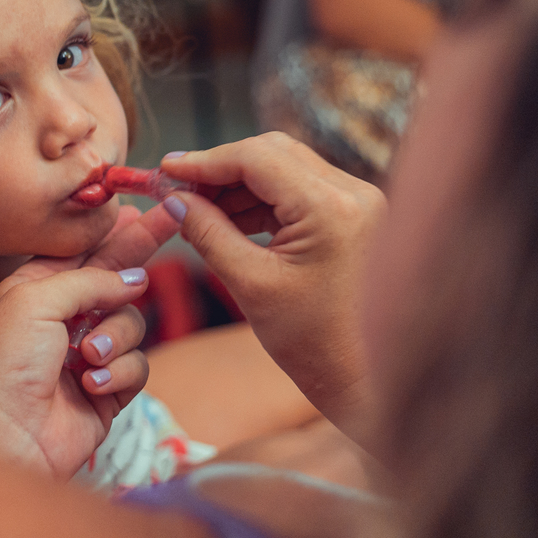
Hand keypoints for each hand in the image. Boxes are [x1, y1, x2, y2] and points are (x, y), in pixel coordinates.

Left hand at [0, 204, 177, 477]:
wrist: (5, 435)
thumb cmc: (4, 365)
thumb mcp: (35, 300)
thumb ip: (89, 279)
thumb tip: (134, 278)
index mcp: (39, 287)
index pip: (87, 250)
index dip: (117, 228)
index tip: (149, 204)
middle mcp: (66, 316)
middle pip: (118, 277)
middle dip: (140, 254)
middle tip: (170, 220)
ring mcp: (89, 353)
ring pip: (133, 323)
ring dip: (115, 337)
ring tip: (87, 355)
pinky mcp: (108, 389)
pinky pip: (137, 366)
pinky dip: (117, 373)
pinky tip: (90, 385)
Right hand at [160, 133, 385, 445]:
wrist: (372, 384)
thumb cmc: (317, 346)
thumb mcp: (251, 286)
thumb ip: (207, 233)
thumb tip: (174, 198)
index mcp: (331, 208)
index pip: (256, 157)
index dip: (203, 161)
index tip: (165, 170)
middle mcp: (354, 193)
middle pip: (272, 154)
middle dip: (219, 168)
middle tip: (176, 188)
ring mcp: (361, 202)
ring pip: (286, 168)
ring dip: (239, 184)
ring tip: (197, 208)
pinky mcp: (358, 216)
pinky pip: (302, 190)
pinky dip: (262, 200)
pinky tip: (229, 219)